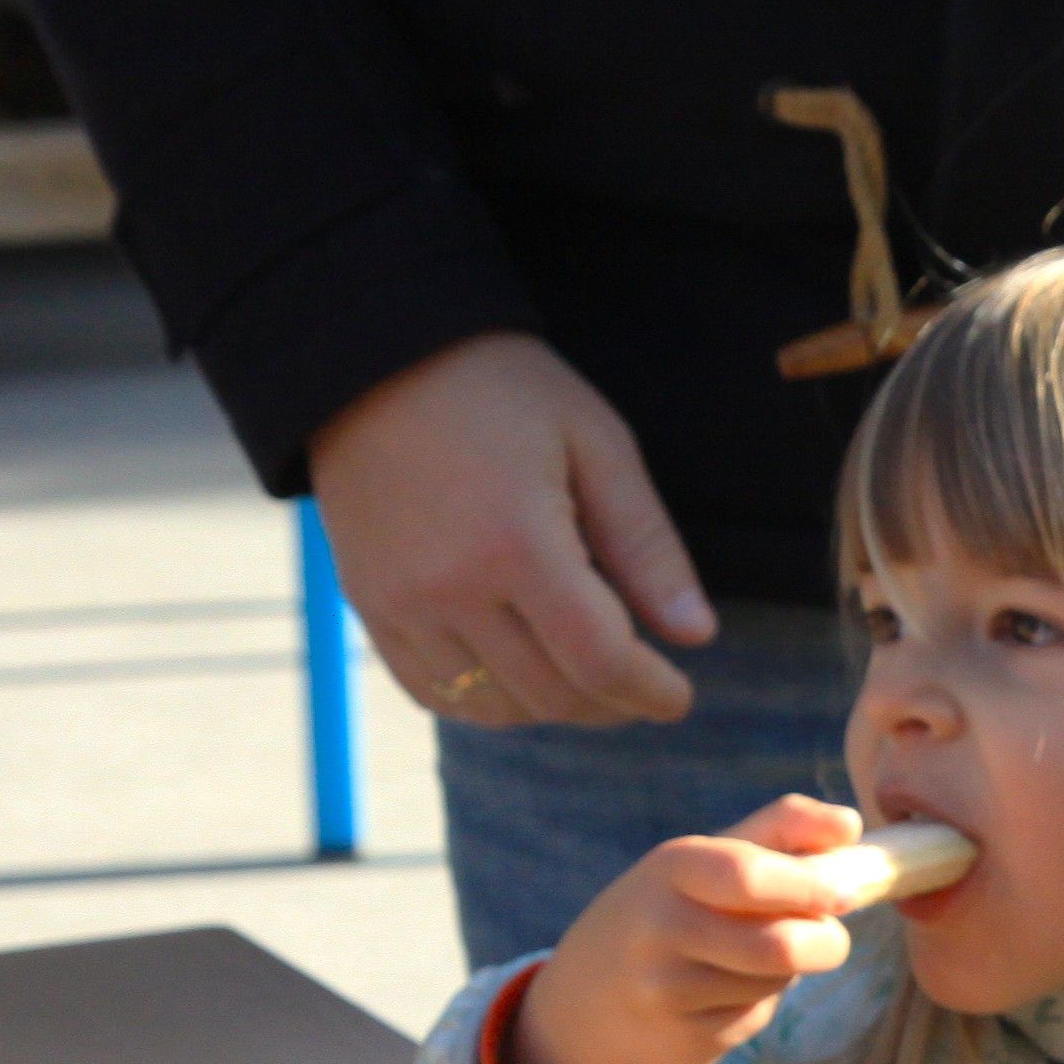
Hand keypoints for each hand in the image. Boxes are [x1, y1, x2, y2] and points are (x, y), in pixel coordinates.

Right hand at [311, 331, 716, 725]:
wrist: (371, 356)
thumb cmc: (502, 388)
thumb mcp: (598, 445)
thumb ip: (648, 546)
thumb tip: (696, 635)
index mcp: (516, 544)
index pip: (599, 660)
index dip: (650, 692)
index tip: (679, 697)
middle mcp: (448, 587)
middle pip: (550, 693)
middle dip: (611, 704)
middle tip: (644, 688)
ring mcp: (398, 602)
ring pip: (492, 704)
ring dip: (553, 708)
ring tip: (589, 681)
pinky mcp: (367, 604)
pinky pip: (432, 692)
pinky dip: (487, 702)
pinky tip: (523, 678)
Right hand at [501, 796, 863, 1063]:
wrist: (590, 995)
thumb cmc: (674, 906)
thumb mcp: (710, 855)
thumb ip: (783, 829)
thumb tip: (851, 824)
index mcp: (672, 868)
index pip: (747, 876)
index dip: (808, 886)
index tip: (847, 893)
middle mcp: (659, 929)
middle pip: (780, 946)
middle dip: (826, 942)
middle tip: (827, 934)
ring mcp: (665, 993)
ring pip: (775, 984)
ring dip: (788, 971)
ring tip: (751, 956)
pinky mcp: (682, 1043)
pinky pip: (756, 1021)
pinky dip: (760, 1005)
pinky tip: (721, 994)